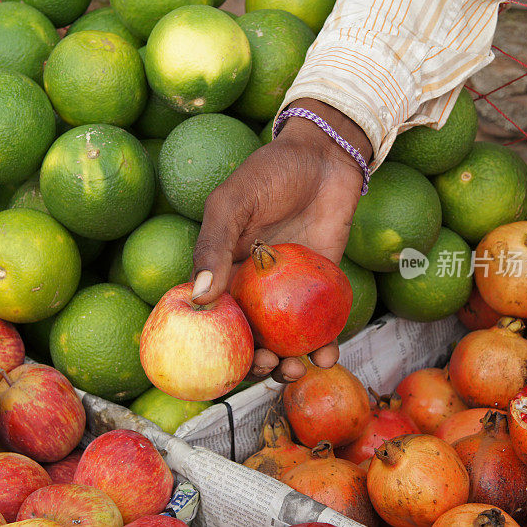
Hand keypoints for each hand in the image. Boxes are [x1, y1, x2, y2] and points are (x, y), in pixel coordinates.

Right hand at [190, 98, 371, 382]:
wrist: (325, 157)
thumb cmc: (270, 173)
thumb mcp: (233, 204)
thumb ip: (214, 246)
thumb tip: (200, 297)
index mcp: (222, 271)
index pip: (212, 319)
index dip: (214, 348)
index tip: (222, 368)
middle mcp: (251, 287)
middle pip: (248, 338)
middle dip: (255, 363)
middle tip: (268, 365)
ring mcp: (286, 291)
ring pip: (283, 340)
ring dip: (287, 362)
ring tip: (296, 368)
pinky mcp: (320, 288)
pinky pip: (319, 326)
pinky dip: (323, 346)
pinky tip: (327, 355)